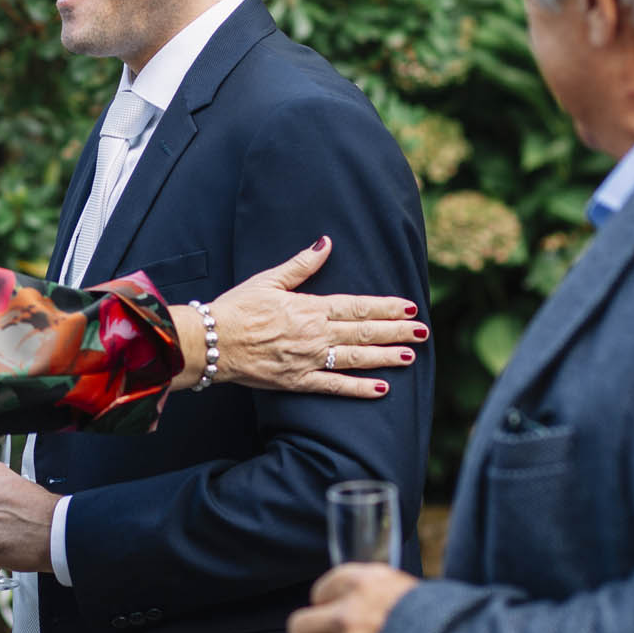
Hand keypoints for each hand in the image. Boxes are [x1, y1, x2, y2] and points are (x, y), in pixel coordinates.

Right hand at [174, 235, 429, 397]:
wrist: (211, 341)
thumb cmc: (237, 308)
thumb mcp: (269, 279)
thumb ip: (301, 265)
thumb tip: (326, 243)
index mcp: (310, 307)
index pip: (357, 306)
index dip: (386, 307)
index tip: (410, 308)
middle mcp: (315, 333)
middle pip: (364, 331)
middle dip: (396, 332)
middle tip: (423, 332)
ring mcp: (309, 359)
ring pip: (355, 357)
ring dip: (384, 356)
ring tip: (410, 356)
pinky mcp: (298, 381)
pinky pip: (334, 386)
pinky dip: (358, 388)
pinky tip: (381, 389)